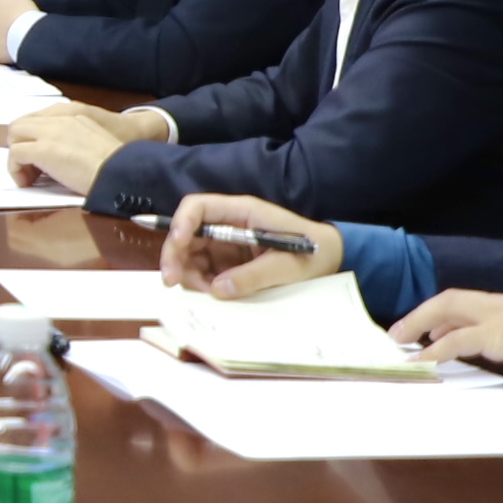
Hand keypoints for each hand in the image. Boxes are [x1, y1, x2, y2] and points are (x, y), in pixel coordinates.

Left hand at [2, 100, 151, 192]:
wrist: (123, 173)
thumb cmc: (115, 165)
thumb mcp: (95, 142)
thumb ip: (75, 140)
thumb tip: (59, 155)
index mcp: (74, 116)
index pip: (36, 120)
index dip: (31, 139)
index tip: (37, 159)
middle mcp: (60, 119)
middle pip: (20, 125)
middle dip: (19, 146)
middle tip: (31, 169)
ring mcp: (51, 133)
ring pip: (14, 136)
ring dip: (17, 158)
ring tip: (31, 177)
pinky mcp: (44, 150)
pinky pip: (15, 154)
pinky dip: (16, 170)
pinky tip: (29, 182)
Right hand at [153, 192, 342, 296]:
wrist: (330, 260)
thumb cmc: (312, 253)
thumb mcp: (286, 265)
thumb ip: (253, 276)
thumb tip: (217, 290)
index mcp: (241, 212)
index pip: (198, 207)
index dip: (181, 223)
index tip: (177, 245)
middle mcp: (227, 224)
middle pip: (186, 233)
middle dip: (175, 256)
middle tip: (172, 281)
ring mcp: (226, 244)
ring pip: (190, 254)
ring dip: (188, 274)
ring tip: (204, 295)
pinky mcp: (228, 262)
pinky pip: (204, 271)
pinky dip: (201, 284)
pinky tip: (212, 296)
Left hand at [390, 289, 502, 369]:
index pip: (479, 306)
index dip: (453, 316)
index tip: (434, 329)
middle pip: (456, 300)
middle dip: (427, 313)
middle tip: (403, 331)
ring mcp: (502, 316)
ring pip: (449, 310)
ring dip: (420, 324)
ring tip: (401, 341)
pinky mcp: (496, 333)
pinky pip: (456, 341)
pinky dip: (436, 350)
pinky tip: (422, 360)